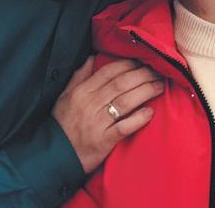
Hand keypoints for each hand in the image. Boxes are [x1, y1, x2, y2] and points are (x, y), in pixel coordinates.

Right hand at [53, 57, 164, 173]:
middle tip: (158, 71)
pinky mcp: (103, 141)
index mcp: (81, 92)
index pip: (108, 72)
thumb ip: (79, 76)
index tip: (142, 61)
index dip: (128, 65)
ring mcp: (97, 123)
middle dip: (142, 75)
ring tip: (160, 87)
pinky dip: (138, 119)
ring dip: (146, 92)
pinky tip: (150, 112)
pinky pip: (123, 127)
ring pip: (125, 102)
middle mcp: (90, 105)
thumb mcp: (64, 97)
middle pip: (121, 84)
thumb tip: (91, 58)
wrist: (54, 156)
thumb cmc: (61, 125)